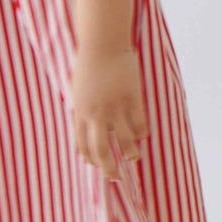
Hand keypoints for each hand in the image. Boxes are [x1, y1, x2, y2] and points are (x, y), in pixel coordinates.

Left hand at [70, 47, 148, 180]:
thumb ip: (81, 107)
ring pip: (125, 142)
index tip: (96, 165)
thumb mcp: (77, 88)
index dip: (90, 159)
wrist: (102, 43)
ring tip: (134, 157)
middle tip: (115, 178)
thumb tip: (84, 124)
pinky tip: (143, 136)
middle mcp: (96, 114)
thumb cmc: (88, 63)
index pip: (82, 145)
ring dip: (131, 153)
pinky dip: (142, 134)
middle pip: (102, 151)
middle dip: (109, 168)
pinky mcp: (132, 98)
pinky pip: (140, 124)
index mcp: (80, 111)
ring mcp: (115, 107)